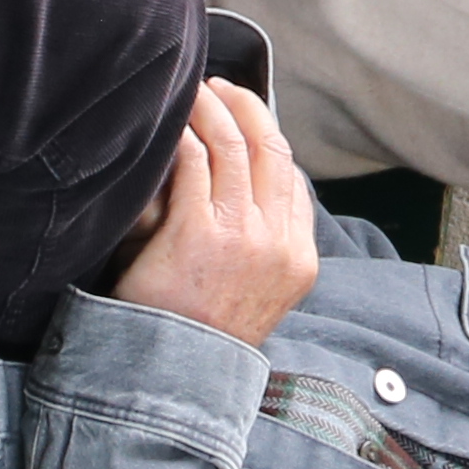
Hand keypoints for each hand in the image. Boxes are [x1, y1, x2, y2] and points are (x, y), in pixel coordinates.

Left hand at [112, 77, 323, 344]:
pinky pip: (193, 161)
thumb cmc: (201, 335)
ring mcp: (241, 237)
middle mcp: (278, 244)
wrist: (170, 379)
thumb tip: (251, 184)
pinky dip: (183, 135)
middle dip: (245, 107)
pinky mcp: (197, 233)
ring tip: (191, 94)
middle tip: (219, 88)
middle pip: (270, 148)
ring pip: (232, 145)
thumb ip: (264, 243)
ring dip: (211, 109)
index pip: (293, 178)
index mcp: (298, 261)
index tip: (247, 115)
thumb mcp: (255, 294)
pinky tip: (170, 127)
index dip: (270, 136)